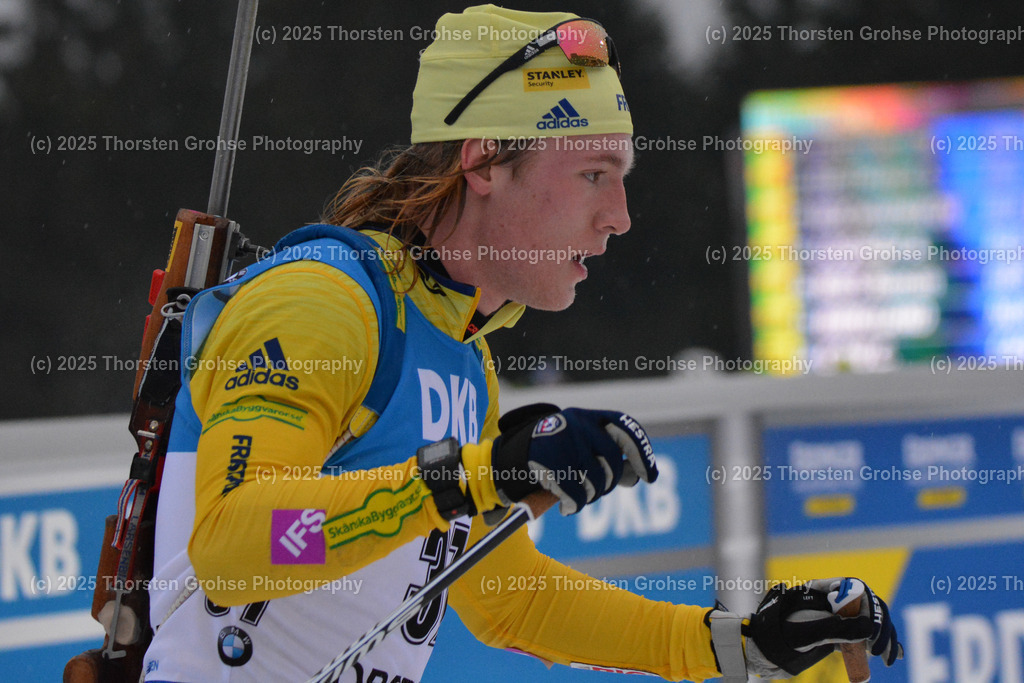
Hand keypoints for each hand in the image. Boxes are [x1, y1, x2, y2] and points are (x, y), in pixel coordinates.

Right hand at [490, 403, 657, 513]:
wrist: (508, 456)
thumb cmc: (553, 454)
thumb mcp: (580, 447)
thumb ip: (607, 456)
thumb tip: (636, 476)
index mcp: (588, 416)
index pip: (626, 428)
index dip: (643, 453)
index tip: (650, 477)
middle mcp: (577, 424)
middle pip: (612, 460)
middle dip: (609, 482)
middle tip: (599, 491)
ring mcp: (562, 441)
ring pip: (594, 479)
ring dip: (590, 496)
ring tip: (578, 498)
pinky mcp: (547, 460)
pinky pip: (574, 492)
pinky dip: (574, 505)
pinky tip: (567, 507)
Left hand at [743, 577, 902, 677]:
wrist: (763, 650)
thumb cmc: (778, 635)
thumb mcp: (805, 632)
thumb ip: (834, 629)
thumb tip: (868, 629)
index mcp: (822, 590)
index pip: (855, 588)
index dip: (870, 606)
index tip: (872, 630)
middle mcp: (833, 602)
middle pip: (867, 606)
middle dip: (880, 626)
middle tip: (879, 650)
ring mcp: (837, 618)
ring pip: (869, 622)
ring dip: (883, 637)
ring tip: (886, 658)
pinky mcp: (839, 635)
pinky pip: (865, 636)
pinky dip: (881, 644)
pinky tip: (895, 654)